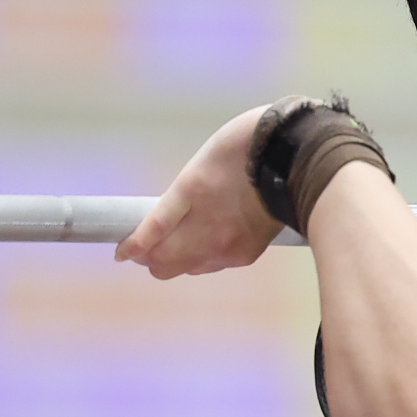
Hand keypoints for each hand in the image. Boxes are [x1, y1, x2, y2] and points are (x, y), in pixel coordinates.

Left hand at [115, 106, 285, 278]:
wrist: (294, 156)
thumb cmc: (244, 147)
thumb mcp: (201, 162)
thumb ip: (180, 196)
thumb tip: (162, 224)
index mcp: (191, 191)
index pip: (151, 230)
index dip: (133, 246)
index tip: (122, 253)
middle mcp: (206, 225)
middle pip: (163, 262)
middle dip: (149, 258)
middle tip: (148, 248)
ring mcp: (226, 243)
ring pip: (185, 269)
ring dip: (174, 262)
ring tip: (176, 245)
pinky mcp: (245, 254)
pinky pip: (211, 266)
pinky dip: (201, 260)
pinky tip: (207, 245)